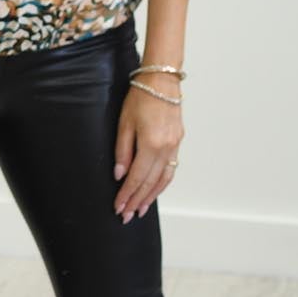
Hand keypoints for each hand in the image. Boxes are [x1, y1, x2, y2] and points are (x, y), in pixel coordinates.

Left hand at [113, 75, 183, 222]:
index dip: (127, 194)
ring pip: (164, 179)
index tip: (119, 207)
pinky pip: (170, 169)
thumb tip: (119, 175)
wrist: (161, 80)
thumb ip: (122, 151)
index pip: (137, 177)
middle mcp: (166, 148)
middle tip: (127, 215)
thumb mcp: (124, 123)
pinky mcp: (178, 142)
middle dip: (137, 201)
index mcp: (151, 144)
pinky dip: (162, 184)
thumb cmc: (140, 97)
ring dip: (151, 196)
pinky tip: (154, 191)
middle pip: (150, 182)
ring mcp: (175, 146)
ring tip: (141, 210)